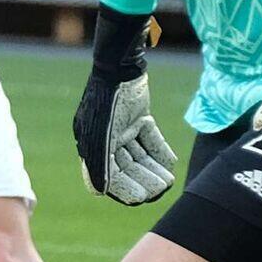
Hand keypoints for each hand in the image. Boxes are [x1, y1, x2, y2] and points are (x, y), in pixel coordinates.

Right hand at [73, 5, 176, 205]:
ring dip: (153, 168)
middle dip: (143, 179)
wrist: (119, 63)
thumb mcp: (101, 134)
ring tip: (169, 180)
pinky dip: (158, 150)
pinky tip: (169, 162)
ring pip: (139, 154)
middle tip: (162, 189)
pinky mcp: (137, 115)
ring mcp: (122, 126)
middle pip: (126, 167)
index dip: (123, 188)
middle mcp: (105, 137)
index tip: (141, 198)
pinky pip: (149, 138)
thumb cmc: (106, 98)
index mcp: (91, 144)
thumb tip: (100, 192)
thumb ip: (99, 163)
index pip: (108, 175)